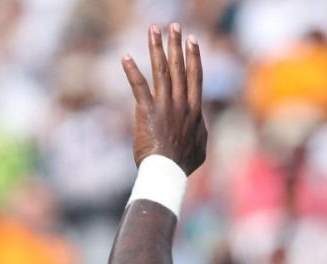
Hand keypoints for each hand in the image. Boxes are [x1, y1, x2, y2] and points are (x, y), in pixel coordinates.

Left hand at [123, 23, 206, 174]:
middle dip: (176, 44)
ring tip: (154, 30)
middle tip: (174, 27)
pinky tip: (126, 57)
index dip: (193, 57)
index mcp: (194, 110)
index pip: (195, 77)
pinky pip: (139, 87)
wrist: (167, 173)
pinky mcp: (147, 111)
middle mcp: (182, 103)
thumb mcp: (199, 148)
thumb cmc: (181, 165)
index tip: (192, 41)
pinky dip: (132, 71)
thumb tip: (200, 126)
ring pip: (162, 70)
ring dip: (157, 48)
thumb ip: (200, 132)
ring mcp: (165, 106)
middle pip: (179, 67)